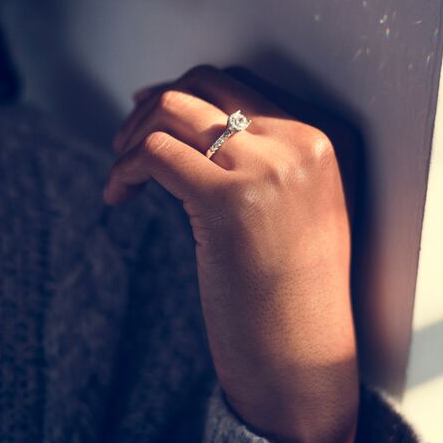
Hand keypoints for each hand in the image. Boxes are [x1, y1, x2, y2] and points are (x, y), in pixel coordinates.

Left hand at [103, 64, 359, 442]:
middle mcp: (303, 144)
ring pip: (174, 109)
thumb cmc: (288, 293)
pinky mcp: (229, 200)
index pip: (238, 84)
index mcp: (325, 141)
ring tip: (121, 173)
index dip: (182, 94)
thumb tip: (179, 118)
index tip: (146, 112)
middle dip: (153, 106)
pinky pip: (154, 153)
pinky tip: (117, 196)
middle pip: (203, 84)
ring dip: (133, 135)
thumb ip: (254, 160)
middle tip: (125, 142)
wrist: (302, 358)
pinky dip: (124, 169)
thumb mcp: (290, 208)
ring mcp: (269, 168)